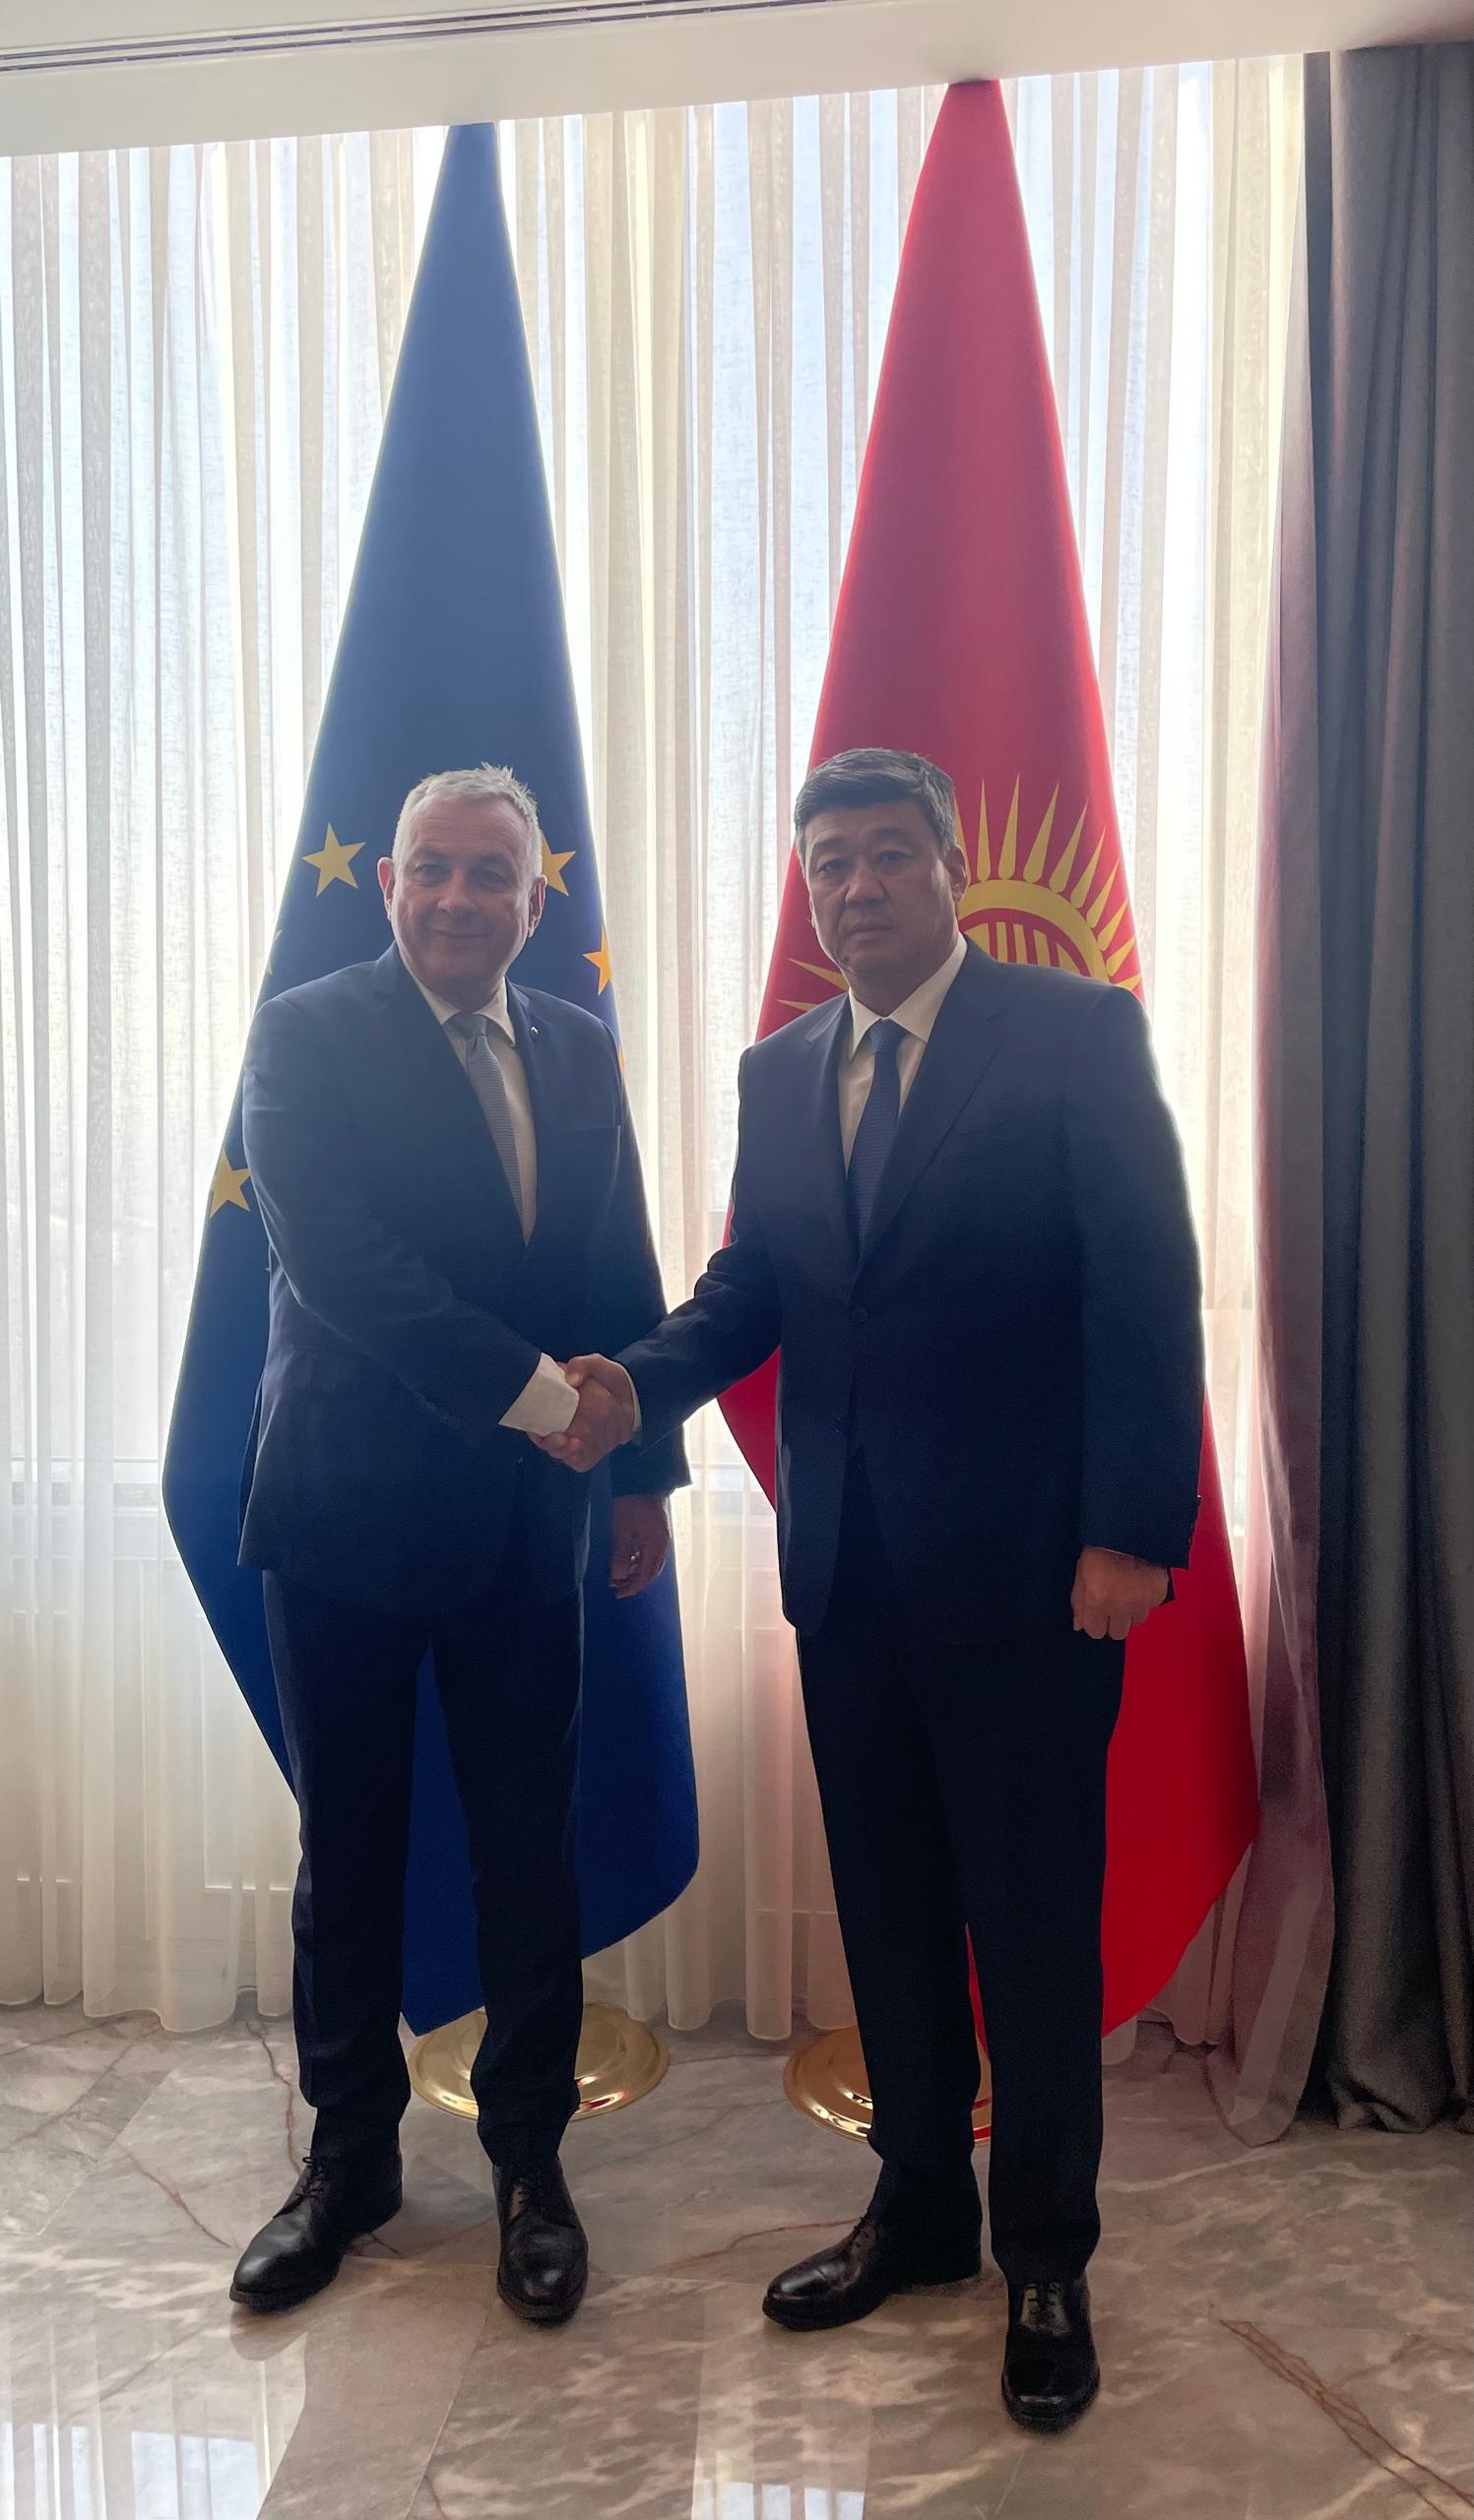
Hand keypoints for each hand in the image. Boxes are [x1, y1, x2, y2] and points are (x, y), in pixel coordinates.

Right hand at [532, 1354, 636, 1473]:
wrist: (632, 1396)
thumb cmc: (608, 1379)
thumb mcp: (596, 1365)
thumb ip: (582, 1365)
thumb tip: (570, 1379)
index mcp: (554, 1403)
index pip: (534, 1418)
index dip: (533, 1424)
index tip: (538, 1427)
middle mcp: (560, 1425)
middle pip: (545, 1440)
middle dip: (548, 1442)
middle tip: (559, 1438)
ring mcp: (574, 1440)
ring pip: (560, 1452)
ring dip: (563, 1451)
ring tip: (574, 1443)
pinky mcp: (588, 1452)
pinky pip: (578, 1461)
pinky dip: (577, 1458)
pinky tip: (581, 1449)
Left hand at [609, 1494, 669, 1599]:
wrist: (644, 1481)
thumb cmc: (630, 1504)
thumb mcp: (621, 1531)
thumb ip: (620, 1556)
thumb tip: (618, 1578)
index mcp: (655, 1546)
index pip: (645, 1575)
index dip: (632, 1587)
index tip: (618, 1593)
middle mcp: (663, 1544)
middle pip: (651, 1572)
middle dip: (635, 1582)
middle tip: (618, 1588)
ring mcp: (663, 1538)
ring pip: (653, 1564)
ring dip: (637, 1572)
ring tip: (621, 1576)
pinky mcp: (660, 1532)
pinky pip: (653, 1554)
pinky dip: (641, 1561)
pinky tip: (630, 1560)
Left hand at [1071, 1547, 1168, 1641]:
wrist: (1130, 1530)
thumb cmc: (1100, 1549)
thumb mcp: (1081, 1573)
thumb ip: (1079, 1602)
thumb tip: (1079, 1625)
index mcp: (1098, 1600)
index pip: (1095, 1632)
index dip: (1095, 1622)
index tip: (1097, 1612)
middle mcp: (1121, 1606)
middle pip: (1118, 1633)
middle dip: (1114, 1621)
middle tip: (1114, 1604)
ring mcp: (1142, 1602)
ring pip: (1136, 1621)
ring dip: (1131, 1611)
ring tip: (1128, 1591)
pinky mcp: (1159, 1594)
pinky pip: (1151, 1607)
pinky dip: (1145, 1599)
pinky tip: (1140, 1583)